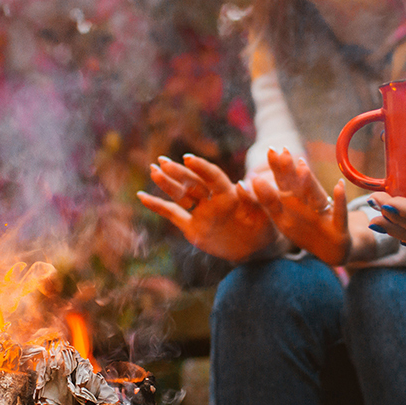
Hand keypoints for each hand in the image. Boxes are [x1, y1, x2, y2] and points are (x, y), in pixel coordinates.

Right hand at [137, 154, 277, 262]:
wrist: (256, 246)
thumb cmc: (264, 227)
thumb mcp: (263, 214)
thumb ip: (252, 199)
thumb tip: (242, 184)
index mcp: (229, 194)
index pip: (212, 177)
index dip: (200, 168)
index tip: (187, 158)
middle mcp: (212, 200)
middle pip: (192, 183)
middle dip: (178, 172)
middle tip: (162, 161)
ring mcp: (200, 212)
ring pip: (180, 195)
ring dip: (166, 183)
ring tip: (153, 170)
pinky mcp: (192, 227)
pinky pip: (173, 214)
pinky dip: (158, 206)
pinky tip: (141, 196)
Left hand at [244, 148, 350, 265]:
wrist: (332, 250)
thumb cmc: (305, 230)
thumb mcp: (284, 219)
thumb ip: (269, 202)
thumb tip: (248, 181)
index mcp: (294, 203)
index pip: (284, 183)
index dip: (277, 168)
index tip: (270, 150)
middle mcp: (309, 203)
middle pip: (298, 186)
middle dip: (290, 171)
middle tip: (282, 152)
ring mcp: (324, 213)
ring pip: (316, 195)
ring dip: (309, 182)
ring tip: (302, 167)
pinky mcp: (339, 226)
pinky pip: (339, 213)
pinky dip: (340, 200)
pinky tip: (338, 186)